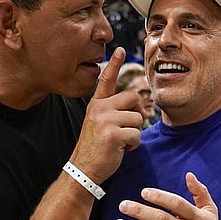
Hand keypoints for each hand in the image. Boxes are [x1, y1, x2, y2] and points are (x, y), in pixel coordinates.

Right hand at [70, 47, 143, 182]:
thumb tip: (137, 105)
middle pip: (133, 98)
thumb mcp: (100, 124)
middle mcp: (99, 108)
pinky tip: (121, 150)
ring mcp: (105, 120)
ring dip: (134, 133)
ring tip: (120, 143)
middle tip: (127, 129)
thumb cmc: (96, 149)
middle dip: (136, 114)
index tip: (120, 49)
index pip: (106, 80)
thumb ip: (113, 111)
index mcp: (96, 105)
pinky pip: (136, 134)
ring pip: (137, 118)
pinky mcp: (113, 133)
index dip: (114, 64)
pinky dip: (133, 145)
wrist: (83, 170)